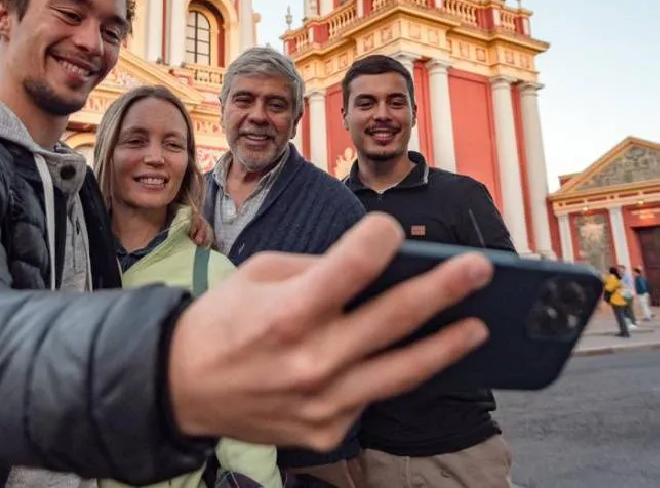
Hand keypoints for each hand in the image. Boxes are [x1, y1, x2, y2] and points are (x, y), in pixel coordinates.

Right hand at [166, 213, 490, 450]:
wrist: (180, 388)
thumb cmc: (222, 322)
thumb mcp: (259, 275)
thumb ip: (318, 268)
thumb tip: (375, 265)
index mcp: (288, 311)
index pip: (353, 265)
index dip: (381, 238)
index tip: (393, 228)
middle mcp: (310, 360)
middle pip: (395, 318)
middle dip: (445, 288)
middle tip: (479, 269)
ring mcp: (322, 402)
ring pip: (402, 371)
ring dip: (446, 346)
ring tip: (478, 327)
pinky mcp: (326, 430)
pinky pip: (370, 397)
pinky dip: (386, 375)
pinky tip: (405, 358)